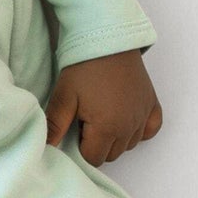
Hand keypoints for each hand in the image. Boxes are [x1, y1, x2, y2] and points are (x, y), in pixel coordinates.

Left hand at [45, 49, 162, 164]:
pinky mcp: (152, 104)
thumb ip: (55, 126)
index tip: (74, 129)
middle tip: (85, 120)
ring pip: (128, 144)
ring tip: (101, 114)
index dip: (79, 148)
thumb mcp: (64, 96)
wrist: (108, 38)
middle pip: (111, 154)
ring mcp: (143, 115)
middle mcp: (129, 126)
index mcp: (107, 127)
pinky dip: (138, 129)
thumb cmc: (84, 67)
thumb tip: (45, 148)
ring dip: (115, 137)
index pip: (93, 158)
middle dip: (96, 144)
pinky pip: (150, 130)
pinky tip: (124, 118)